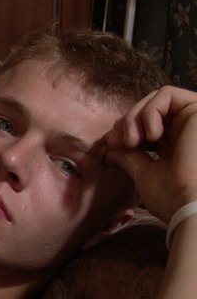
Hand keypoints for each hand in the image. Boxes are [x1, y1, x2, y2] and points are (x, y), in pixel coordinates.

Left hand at [106, 86, 196, 222]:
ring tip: (132, 142)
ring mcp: (193, 120)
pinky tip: (150, 136)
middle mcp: (185, 130)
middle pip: (147, 108)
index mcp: (173, 144)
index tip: (111, 146)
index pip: (143, 123)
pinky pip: (168, 94)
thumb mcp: (143, 172)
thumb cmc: (170, 195)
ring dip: (135, 117)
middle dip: (125, 123)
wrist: (190, 204)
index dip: (123, 129)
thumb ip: (129, 156)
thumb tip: (110, 148)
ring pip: (156, 99)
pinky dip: (150, 111)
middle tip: (117, 143)